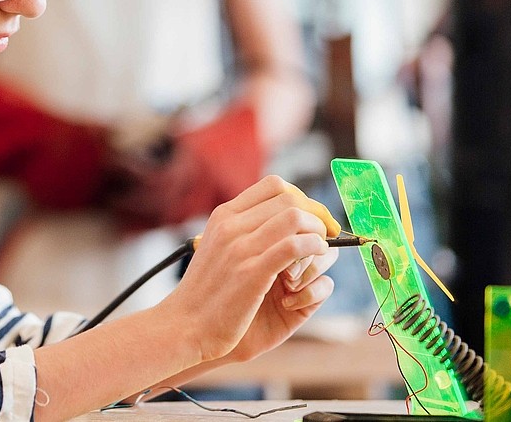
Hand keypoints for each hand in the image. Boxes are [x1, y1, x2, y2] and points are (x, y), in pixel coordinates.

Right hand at [154, 175, 340, 364]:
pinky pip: (293, 246)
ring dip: (317, 231)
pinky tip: (315, 256)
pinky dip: (313, 247)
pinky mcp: (252, 273)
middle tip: (326, 232)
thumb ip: (243, 233)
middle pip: (289, 198)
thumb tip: (280, 223)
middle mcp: (231, 225)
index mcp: (224, 216)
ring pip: (295, 218)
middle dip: (316, 213)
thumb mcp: (218, 249)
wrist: (183, 325)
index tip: (313, 217)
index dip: (302, 197)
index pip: (273, 185)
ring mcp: (240, 248)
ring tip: (320, 248)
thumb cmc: (205, 293)